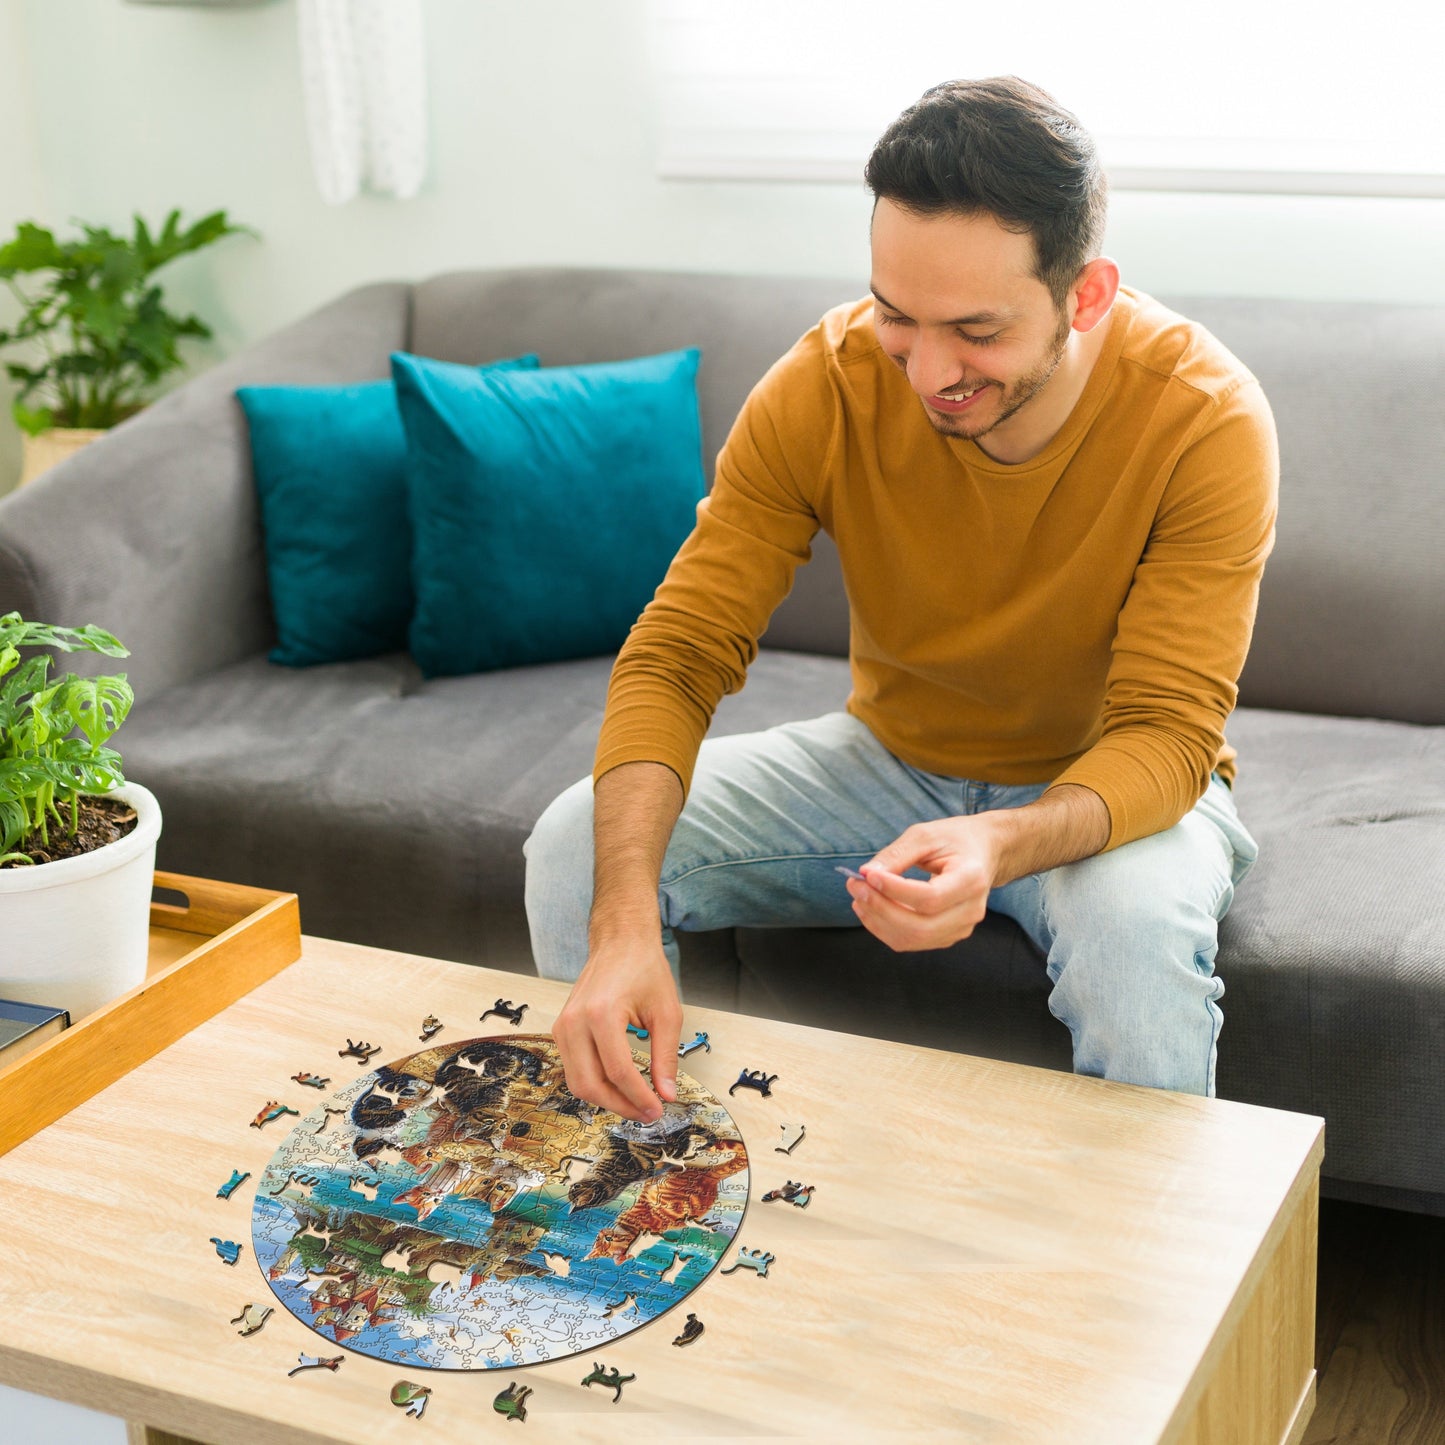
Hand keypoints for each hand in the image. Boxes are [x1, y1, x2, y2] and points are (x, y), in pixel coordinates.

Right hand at [551, 932, 682, 1123]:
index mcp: (601, 1013)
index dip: (639, 1097)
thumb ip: (666, 1057)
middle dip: (620, 1106)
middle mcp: (575, 1021)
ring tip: (635, 1103)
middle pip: (590, 1084)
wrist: (620, 942)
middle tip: (646, 1113)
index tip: (658, 1109)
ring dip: (606, 1099)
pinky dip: (595, 1083)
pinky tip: (619, 1086)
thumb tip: (667, 1094)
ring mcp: (563, 1026)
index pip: (618, 1072)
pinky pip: (573, 1068)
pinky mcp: (561, 1029)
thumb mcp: (666, 1012)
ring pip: (577, 1082)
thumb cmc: (644, 969)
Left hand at [844, 815, 1001, 950]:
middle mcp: (971, 910)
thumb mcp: (926, 835)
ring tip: (859, 897)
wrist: (983, 852)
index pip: (930, 898)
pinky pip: (911, 941)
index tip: (867, 875)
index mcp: (971, 879)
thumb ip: (896, 854)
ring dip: (878, 921)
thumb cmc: (954, 839)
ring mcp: (961, 927)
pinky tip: (870, 909)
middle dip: (880, 908)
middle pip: (920, 926)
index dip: (894, 890)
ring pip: (913, 939)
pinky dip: (885, 928)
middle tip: (855, 886)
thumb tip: (865, 874)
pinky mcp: (948, 935)